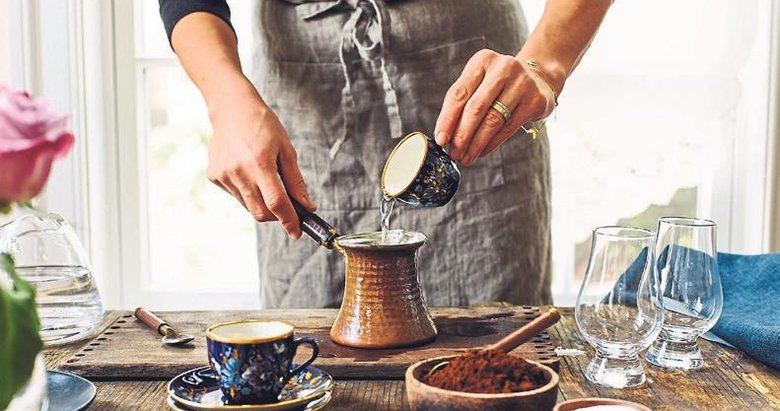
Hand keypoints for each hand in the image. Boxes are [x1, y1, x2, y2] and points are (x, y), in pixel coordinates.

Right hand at [206, 89, 315, 238]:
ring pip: (248, 206)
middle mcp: (239, 172)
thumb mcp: (286, 149)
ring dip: (261, 202)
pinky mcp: (214, 176)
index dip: (289, 221)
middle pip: (261, 212)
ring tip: (264, 178)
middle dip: (276, 216)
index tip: (297, 231)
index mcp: (260, 163)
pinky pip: (236, 195)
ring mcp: (224, 175)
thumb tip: (307, 206)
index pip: (276, 203)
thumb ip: (295, 181)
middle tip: (287, 207)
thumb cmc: (263, 125)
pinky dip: (247, 192)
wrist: (232, 108)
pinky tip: (247, 171)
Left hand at [434, 49, 554, 165]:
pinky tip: (481, 152)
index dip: (447, 119)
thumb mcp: (480, 83)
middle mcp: (503, 68)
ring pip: (492, 121)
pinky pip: (508, 128)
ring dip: (476, 144)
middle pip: (475, 108)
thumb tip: (444, 136)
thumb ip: (462, 104)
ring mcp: (522, 83)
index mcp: (482, 60)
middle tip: (454, 153)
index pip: (459, 93)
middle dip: (461, 135)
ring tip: (466, 157)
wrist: (538, 78)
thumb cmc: (499, 85)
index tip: (440, 139)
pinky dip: (491, 144)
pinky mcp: (535, 101)